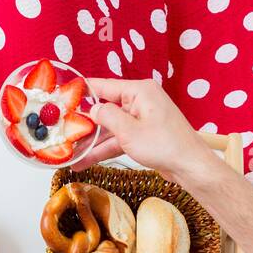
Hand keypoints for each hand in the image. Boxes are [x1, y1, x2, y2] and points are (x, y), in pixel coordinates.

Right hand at [70, 78, 223, 188]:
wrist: (189, 166)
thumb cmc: (166, 146)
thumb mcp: (129, 131)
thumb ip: (107, 117)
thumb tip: (92, 110)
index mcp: (139, 91)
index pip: (103, 86)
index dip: (82, 92)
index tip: (64, 94)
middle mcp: (140, 101)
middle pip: (105, 109)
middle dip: (85, 123)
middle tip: (63, 131)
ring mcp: (142, 119)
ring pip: (110, 128)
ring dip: (92, 143)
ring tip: (71, 155)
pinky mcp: (143, 135)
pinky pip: (118, 139)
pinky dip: (104, 149)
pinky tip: (86, 161)